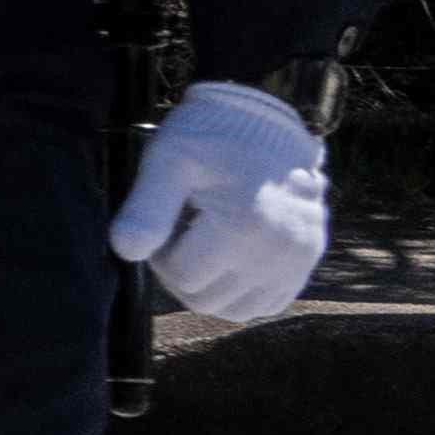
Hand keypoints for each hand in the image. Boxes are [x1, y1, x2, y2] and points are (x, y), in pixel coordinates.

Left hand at [111, 77, 331, 326]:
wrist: (270, 124)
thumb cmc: (212, 138)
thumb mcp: (169, 160)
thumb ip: (146, 208)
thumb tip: (125, 252)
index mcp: (243, 226)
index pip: (180, 276)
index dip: (160, 254)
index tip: (166, 222)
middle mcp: (278, 250)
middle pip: (205, 299)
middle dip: (182, 273)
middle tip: (182, 233)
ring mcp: (298, 259)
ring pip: (235, 310)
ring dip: (211, 287)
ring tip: (206, 244)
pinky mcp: (308, 261)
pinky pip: (267, 304)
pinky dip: (242, 292)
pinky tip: (231, 258)